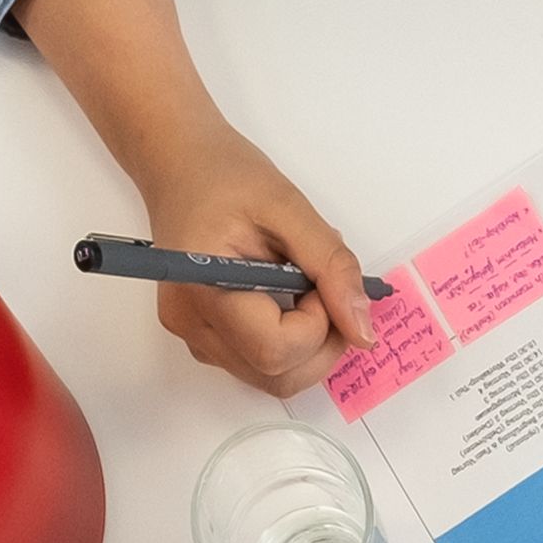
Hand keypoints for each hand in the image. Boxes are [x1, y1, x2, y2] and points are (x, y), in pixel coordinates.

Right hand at [127, 115, 380, 397]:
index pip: (276, 351)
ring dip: (307, 344)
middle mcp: (191, 324)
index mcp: (202, 289)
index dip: (317, 325)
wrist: (179, 165)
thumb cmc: (226, 176)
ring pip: (272, 377)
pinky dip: (289, 342)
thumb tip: (364, 332)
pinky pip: (259, 363)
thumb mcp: (290, 208)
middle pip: (277, 376)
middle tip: (323, 288)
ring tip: (301, 287)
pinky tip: (284, 298)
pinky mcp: (203, 337)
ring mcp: (193, 335)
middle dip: (320, 343)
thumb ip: (332, 268)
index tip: (319, 280)